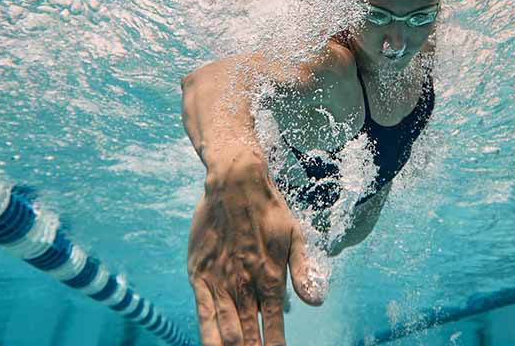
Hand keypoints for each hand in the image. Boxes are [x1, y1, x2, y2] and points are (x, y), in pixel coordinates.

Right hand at [188, 155, 323, 344]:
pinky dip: (209, 336)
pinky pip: (203, 314)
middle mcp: (244, 285)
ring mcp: (220, 282)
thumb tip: (315, 302)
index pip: (273, 327)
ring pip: (225, 330)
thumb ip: (303, 271)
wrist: (234, 183)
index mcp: (270, 278)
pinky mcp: (199, 276)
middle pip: (247, 336)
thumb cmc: (268, 209)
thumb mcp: (295, 236)